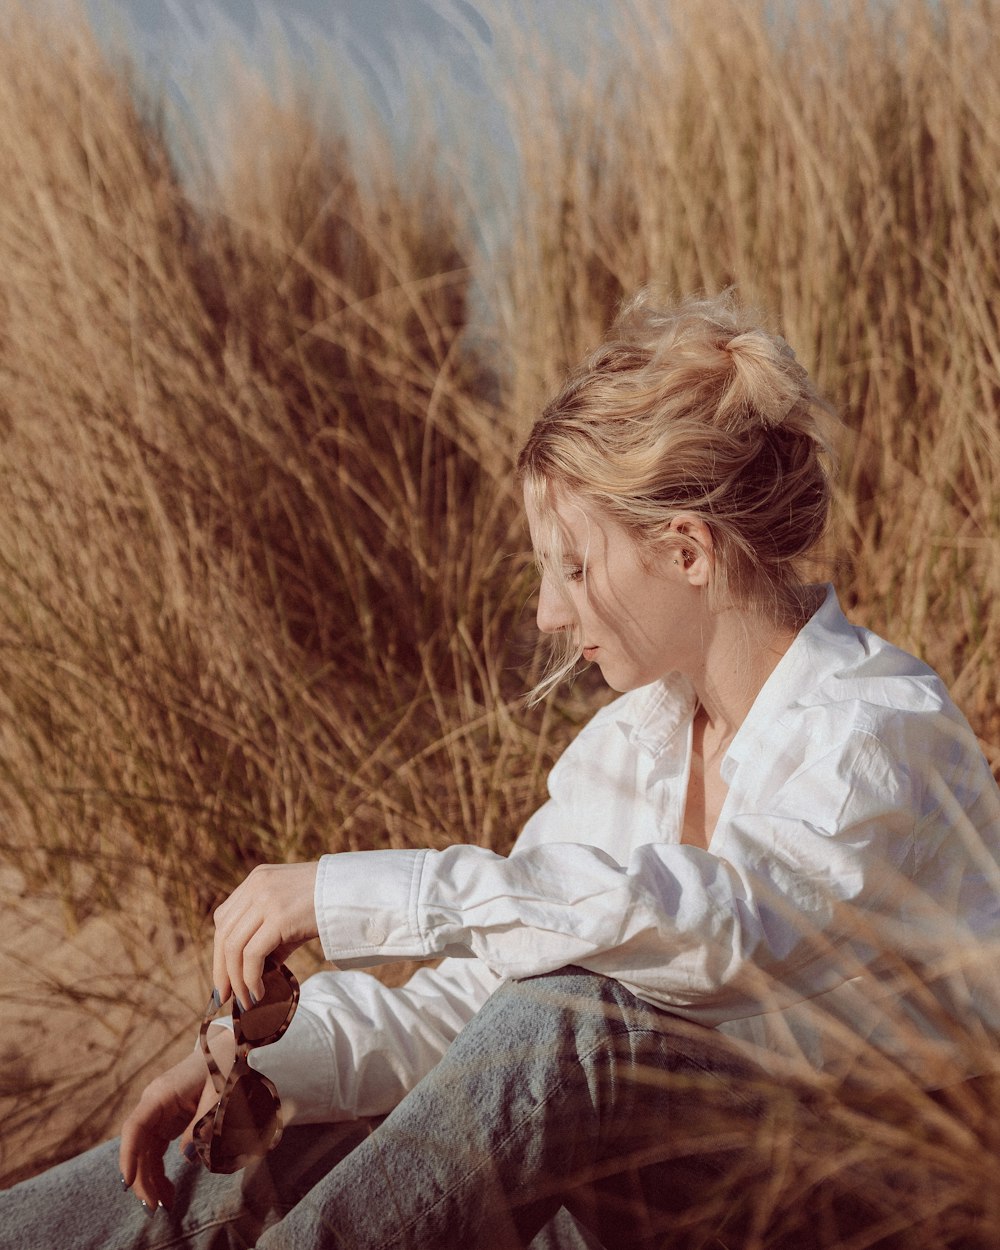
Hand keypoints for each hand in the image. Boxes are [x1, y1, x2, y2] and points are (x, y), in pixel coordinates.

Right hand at [118, 1026, 235, 1210]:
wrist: (224, 1049)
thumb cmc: (220, 1067)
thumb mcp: (216, 1095)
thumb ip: (202, 1124)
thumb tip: (186, 1156)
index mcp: (160, 1095)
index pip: (135, 1127)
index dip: (129, 1156)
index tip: (128, 1182)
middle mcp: (153, 1105)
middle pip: (138, 1146)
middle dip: (142, 1178)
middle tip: (153, 1207)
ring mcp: (158, 1114)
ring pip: (145, 1152)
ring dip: (151, 1179)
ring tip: (164, 1204)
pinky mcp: (167, 1121)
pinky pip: (156, 1150)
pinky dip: (159, 1170)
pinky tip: (167, 1190)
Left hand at [212, 861, 318, 1010]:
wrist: (355, 891)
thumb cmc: (327, 904)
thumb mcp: (291, 913)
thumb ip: (270, 935)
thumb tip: (256, 972)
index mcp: (256, 881)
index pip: (223, 920)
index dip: (219, 952)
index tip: (224, 978)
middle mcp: (256, 886)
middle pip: (223, 934)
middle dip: (221, 971)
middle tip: (225, 997)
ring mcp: (266, 899)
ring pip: (233, 947)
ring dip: (236, 980)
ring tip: (246, 1001)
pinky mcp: (279, 917)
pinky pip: (252, 954)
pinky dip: (250, 978)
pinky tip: (259, 992)